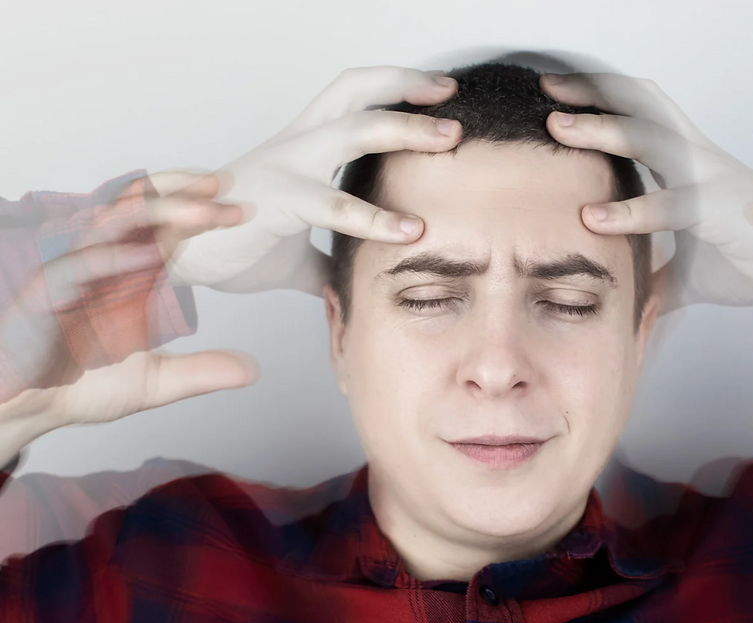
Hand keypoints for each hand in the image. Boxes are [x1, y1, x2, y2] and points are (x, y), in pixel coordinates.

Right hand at [0, 173, 255, 431]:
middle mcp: (99, 265)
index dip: (201, 215)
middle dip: (183, 195)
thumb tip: (252, 371)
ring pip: (111, 226)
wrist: (22, 412)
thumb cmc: (75, 385)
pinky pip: (77, 267)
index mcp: (125, 276)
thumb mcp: (153, 381)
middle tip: (225, 189)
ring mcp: (70, 275)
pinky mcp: (41, 296)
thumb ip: (200, 371)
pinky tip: (152, 256)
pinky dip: (114, 259)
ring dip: (157, 213)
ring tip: (202, 211)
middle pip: (139, 211)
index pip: (164, 230)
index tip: (243, 211)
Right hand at [163, 67, 463, 295]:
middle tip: (453, 101)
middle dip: (408, 89)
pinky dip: (375, 217)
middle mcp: (295, 145)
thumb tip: (351, 282)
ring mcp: (285, 167)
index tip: (438, 94)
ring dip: (405, 129)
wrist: (175, 258)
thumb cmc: (231, 246)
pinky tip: (411, 232)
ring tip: (449, 139)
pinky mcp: (275, 201)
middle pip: (356, 92)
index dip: (395, 87)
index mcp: (302, 148)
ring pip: (352, 129)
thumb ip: (328, 260)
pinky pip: (331, 204)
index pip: (353, 98)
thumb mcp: (295, 254)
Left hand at [539, 72, 752, 311]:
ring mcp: (710, 180)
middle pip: (642, 108)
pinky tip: (592, 219)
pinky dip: (629, 212)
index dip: (603, 98)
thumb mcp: (690, 271)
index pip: (643, 113)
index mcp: (689, 164)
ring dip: (604, 129)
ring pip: (652, 139)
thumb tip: (634, 297)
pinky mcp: (721, 212)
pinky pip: (671, 206)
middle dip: (593, 95)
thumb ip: (658, 277)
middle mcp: (698, 159)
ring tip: (558, 128)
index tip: (558, 95)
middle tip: (547, 91)